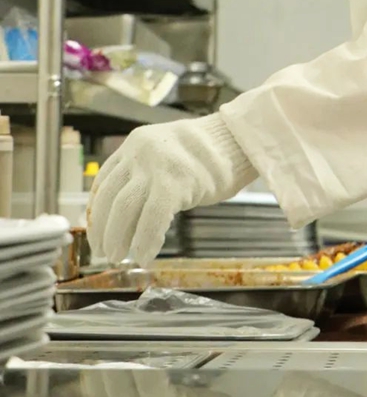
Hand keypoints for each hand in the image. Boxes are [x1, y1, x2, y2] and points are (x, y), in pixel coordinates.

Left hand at [87, 113, 256, 264]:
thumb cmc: (208, 154)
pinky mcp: (174, 183)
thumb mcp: (166, 155)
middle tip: (105, 252)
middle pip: (109, 198)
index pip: (103, 182)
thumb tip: (124, 215)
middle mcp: (139, 152)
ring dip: (119, 239)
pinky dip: (146, 242)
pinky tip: (146, 256)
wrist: (239, 139)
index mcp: (134, 144)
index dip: (97, 212)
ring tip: (120, 257)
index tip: (97, 233)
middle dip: (103, 230)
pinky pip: (151, 220)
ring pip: (124, 210)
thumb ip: (144, 174)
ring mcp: (156, 167)